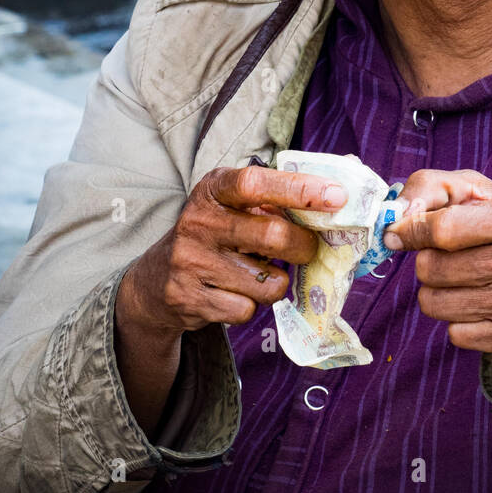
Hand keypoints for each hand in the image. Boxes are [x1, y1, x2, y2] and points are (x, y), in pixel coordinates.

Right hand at [118, 163, 347, 338]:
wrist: (154, 283)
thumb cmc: (212, 236)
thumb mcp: (231, 207)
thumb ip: (271, 202)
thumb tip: (333, 203)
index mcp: (213, 189)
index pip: (255, 183)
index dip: (299, 188)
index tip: (337, 196)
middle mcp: (198, 222)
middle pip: (272, 236)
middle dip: (303, 246)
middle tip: (308, 248)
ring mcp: (191, 262)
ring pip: (266, 282)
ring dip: (275, 282)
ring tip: (258, 273)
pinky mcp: (190, 299)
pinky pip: (246, 310)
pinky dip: (252, 306)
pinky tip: (235, 293)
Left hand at [385, 169, 491, 352]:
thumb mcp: (479, 189)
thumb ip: (431, 188)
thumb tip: (394, 221)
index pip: (442, 230)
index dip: (410, 231)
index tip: (397, 233)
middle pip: (432, 270)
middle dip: (427, 260)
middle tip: (445, 254)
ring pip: (435, 304)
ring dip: (437, 290)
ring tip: (461, 277)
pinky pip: (454, 333)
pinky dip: (457, 318)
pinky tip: (478, 300)